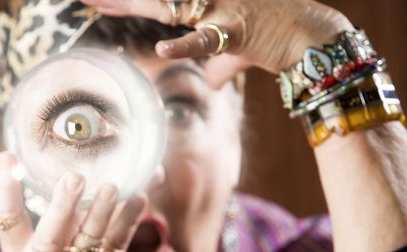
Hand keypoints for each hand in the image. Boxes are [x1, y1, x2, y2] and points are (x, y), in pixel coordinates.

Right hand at [0, 152, 146, 251]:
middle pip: (50, 235)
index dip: (4, 190)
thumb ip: (52, 228)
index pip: (6, 221)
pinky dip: (129, 221)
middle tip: (73, 178)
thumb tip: (79, 182)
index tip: (6, 158)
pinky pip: (116, 248)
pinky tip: (139, 199)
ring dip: (103, 211)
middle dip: (63, 206)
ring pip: (89, 241)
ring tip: (112, 186)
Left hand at [81, 0, 353, 87]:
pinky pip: (208, 39)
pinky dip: (186, 45)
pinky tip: (165, 49)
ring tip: (99, 2)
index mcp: (204, 3)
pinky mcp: (238, 29)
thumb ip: (219, 65)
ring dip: (135, 4)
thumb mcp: (238, 52)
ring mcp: (221, 9)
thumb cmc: (275, 38)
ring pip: (171, 5)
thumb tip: (208, 82)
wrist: (312, 34)